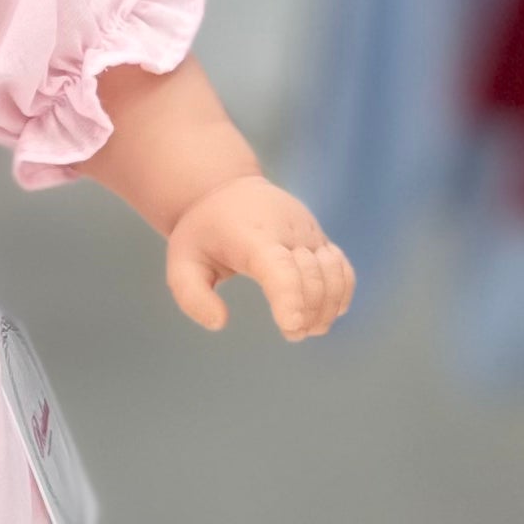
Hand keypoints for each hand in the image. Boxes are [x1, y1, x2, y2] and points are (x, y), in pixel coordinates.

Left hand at [163, 175, 354, 341]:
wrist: (227, 190)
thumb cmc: (203, 233)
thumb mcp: (182, 262)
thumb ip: (193, 297)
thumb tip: (220, 323)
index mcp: (250, 237)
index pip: (280, 268)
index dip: (289, 298)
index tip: (290, 326)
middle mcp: (286, 232)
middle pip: (310, 276)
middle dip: (307, 311)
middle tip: (293, 334)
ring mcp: (307, 233)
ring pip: (332, 272)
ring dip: (327, 306)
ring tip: (310, 329)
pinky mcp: (319, 238)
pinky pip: (341, 266)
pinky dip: (341, 292)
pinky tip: (330, 313)